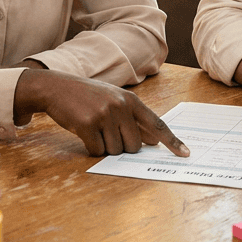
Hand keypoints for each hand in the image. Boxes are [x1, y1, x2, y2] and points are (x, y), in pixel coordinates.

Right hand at [16, 70, 190, 157]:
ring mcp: (105, 115)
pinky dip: (91, 148)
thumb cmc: (88, 97)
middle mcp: (121, 106)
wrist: (56, 88)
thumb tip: (152, 141)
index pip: (157, 124)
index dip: (172, 141)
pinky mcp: (88, 124)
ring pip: (115, 150)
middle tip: (107, 134)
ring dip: (105, 147)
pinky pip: (97, 150)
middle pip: (134, 145)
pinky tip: (84, 132)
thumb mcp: (114, 102)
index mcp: (131, 101)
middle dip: (122, 147)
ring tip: (94, 130)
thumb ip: (134, 120)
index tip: (185, 153)